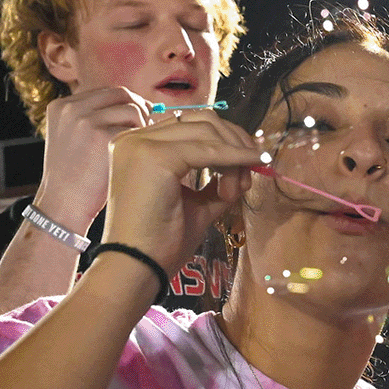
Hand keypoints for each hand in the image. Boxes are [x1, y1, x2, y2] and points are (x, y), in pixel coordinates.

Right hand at [33, 86, 154, 229]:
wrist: (64, 205)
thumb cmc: (76, 178)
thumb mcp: (73, 138)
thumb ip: (94, 119)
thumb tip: (134, 106)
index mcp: (61, 106)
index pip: (106, 92)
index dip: (127, 102)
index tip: (142, 115)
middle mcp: (71, 108)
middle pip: (121, 94)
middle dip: (141, 108)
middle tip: (151, 126)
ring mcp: (86, 120)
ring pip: (133, 109)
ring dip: (144, 125)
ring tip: (143, 146)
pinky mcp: (104, 135)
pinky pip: (138, 128)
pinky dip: (145, 140)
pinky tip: (143, 155)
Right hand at [102, 112, 262, 271]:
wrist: (136, 267)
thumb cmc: (161, 241)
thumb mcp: (196, 203)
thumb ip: (218, 181)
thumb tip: (248, 163)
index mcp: (138, 145)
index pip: (190, 125)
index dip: (226, 138)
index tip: (251, 159)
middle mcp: (134, 138)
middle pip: (201, 121)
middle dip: (235, 142)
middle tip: (254, 166)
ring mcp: (141, 144)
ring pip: (207, 132)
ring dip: (234, 155)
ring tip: (237, 188)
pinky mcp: (154, 157)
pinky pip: (208, 150)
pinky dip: (234, 158)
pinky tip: (250, 167)